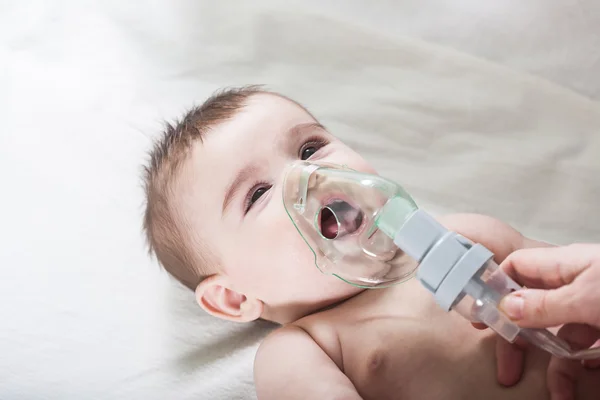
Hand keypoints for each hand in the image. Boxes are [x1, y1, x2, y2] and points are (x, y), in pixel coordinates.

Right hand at [493, 244, 599, 398]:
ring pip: (563, 338)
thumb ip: (546, 303)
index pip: (520, 269)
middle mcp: (578, 287)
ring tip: (556, 395)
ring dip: (557, 368)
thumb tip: (505, 307)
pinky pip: (591, 354)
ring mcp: (598, 313)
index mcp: (568, 266)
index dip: (497, 288)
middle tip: (507, 367)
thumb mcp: (589, 297)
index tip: (481, 317)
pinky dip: (583, 373)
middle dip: (520, 339)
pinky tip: (580, 388)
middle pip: (534, 309)